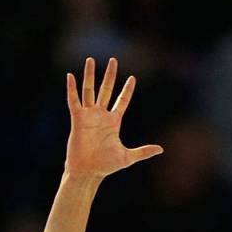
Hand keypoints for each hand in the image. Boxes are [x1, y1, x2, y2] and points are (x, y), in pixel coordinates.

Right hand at [64, 57, 162, 177]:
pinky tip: (70, 76)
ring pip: (89, 90)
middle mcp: (101, 115)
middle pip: (107, 90)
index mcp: (113, 122)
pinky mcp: (77, 119)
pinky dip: (71, 89)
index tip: (132, 78)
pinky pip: (74, 101)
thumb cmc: (106, 166)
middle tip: (114, 60)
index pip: (122, 101)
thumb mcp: (127, 157)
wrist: (88, 171)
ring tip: (91, 60)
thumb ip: (143, 151)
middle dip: (111, 75)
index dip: (127, 90)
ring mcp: (89, 116)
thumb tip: (161, 149)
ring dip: (90, 75)